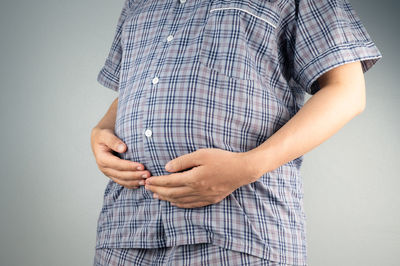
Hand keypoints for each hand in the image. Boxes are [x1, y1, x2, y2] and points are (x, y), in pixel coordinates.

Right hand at [90, 127, 150, 188]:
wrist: (99, 139)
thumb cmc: (103, 135)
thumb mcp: (106, 135)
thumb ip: (113, 141)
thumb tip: (123, 148)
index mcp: (102, 159)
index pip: (117, 164)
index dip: (130, 166)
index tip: (142, 166)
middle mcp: (104, 168)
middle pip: (121, 175)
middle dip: (135, 175)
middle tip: (148, 174)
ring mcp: (108, 173)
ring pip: (122, 181)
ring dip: (134, 182)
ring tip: (146, 181)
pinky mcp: (112, 175)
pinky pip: (122, 182)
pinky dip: (131, 184)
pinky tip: (140, 184)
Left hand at [143, 148, 257, 207]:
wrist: (242, 170)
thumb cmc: (222, 158)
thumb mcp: (201, 154)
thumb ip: (183, 161)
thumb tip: (167, 168)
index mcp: (193, 178)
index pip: (169, 182)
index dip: (157, 182)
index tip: (147, 180)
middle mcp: (197, 190)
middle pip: (172, 193)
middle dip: (158, 190)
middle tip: (147, 188)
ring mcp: (204, 197)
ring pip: (180, 201)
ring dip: (166, 198)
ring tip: (156, 195)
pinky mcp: (210, 199)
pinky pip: (191, 205)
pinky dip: (179, 204)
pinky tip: (174, 202)